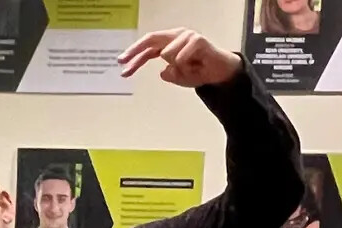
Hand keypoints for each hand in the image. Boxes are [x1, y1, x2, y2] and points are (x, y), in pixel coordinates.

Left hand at [118, 28, 240, 87]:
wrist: (220, 73)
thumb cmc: (199, 71)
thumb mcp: (178, 76)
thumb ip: (168, 74)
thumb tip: (162, 71)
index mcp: (170, 42)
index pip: (148, 47)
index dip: (134, 56)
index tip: (121, 65)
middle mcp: (176, 36)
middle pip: (151, 40)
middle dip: (135, 51)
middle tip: (123, 61)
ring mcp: (187, 36)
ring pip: (167, 55)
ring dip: (177, 68)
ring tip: (190, 69)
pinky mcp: (197, 40)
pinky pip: (180, 59)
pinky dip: (187, 68)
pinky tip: (197, 66)